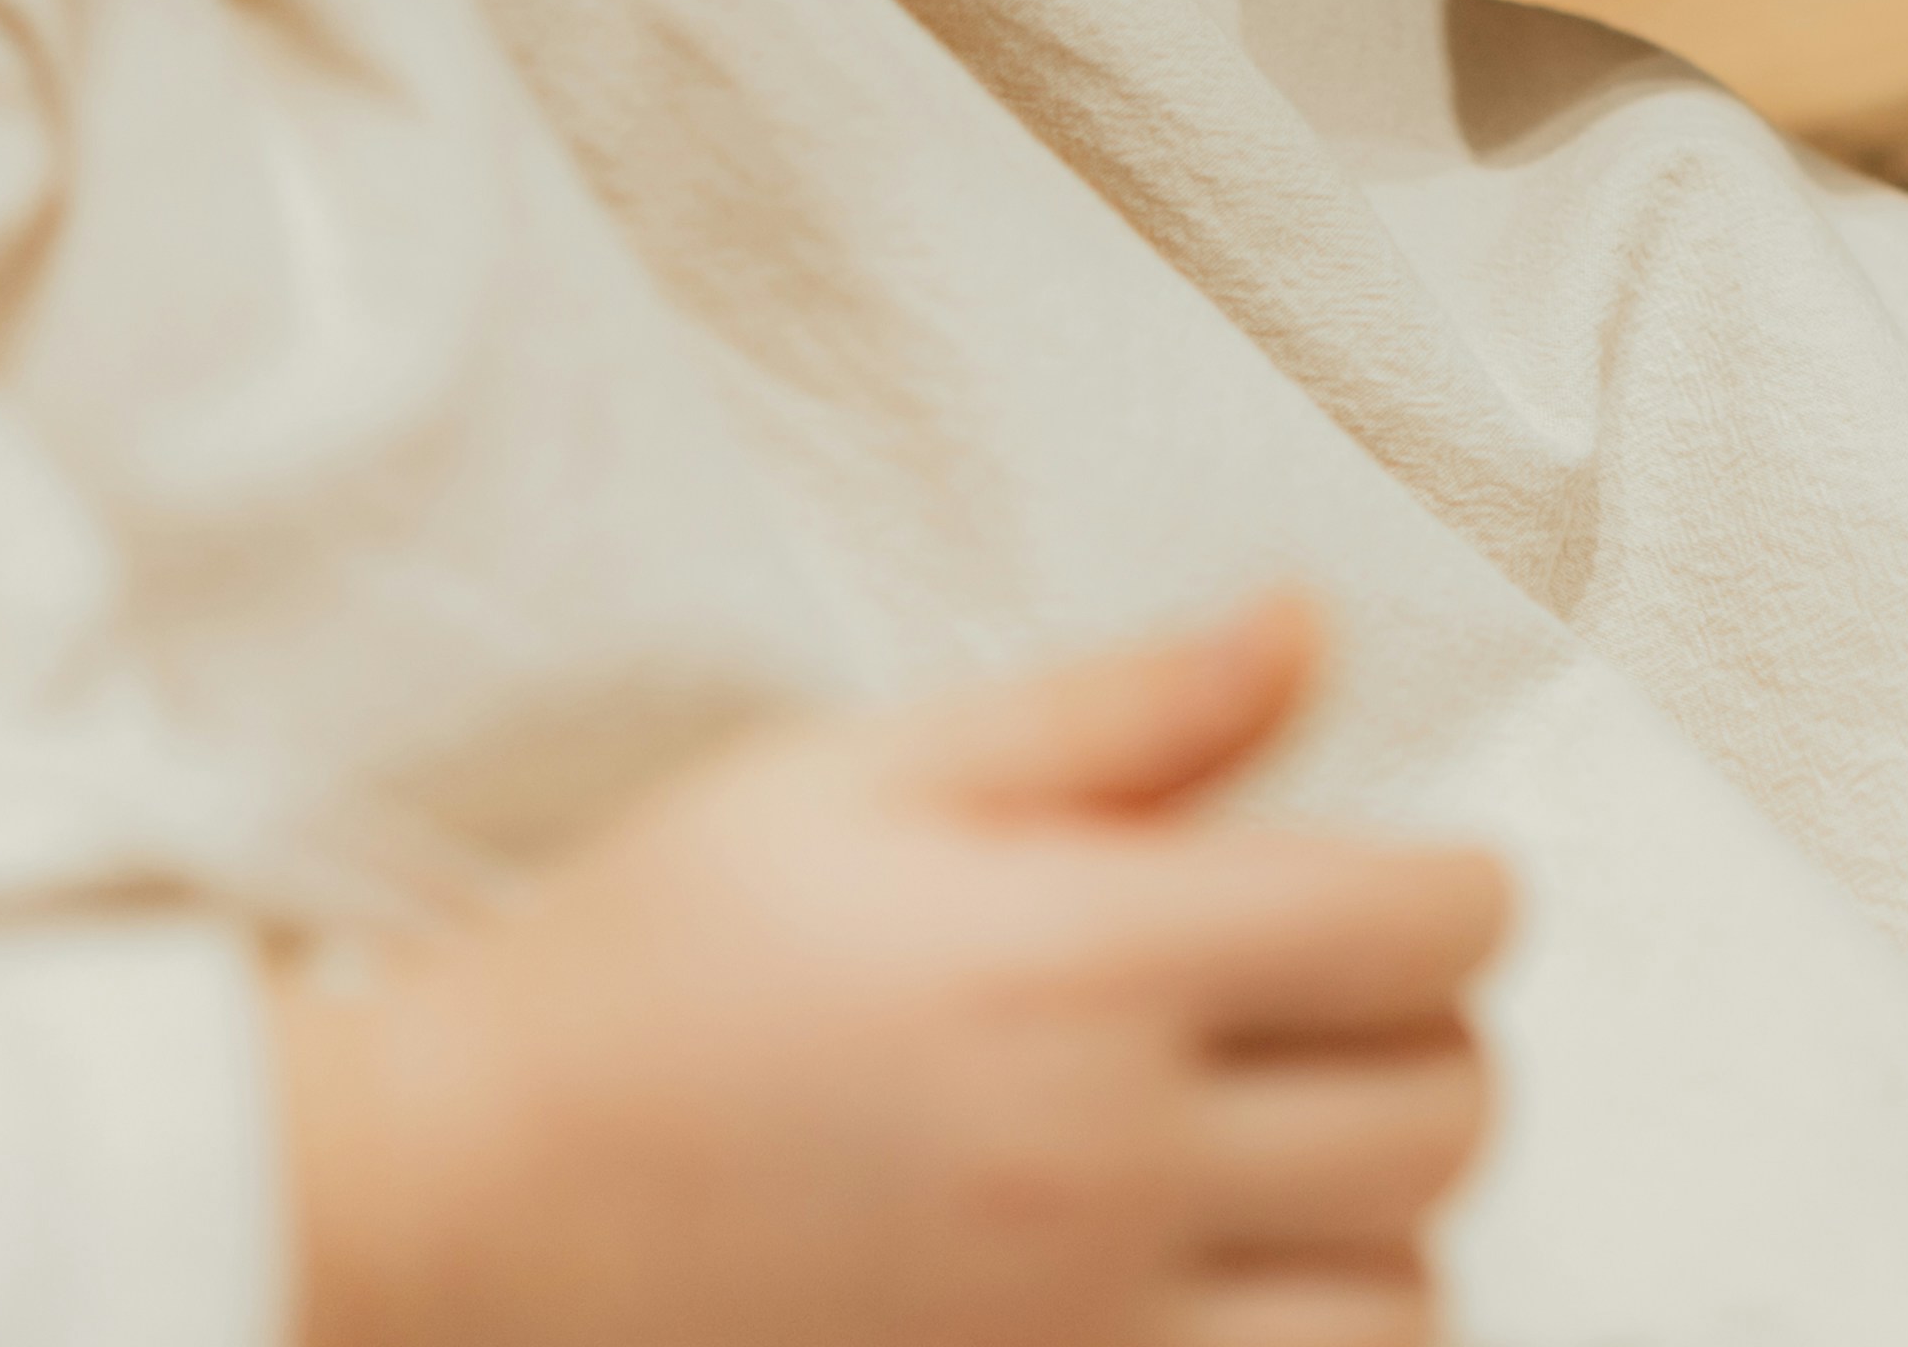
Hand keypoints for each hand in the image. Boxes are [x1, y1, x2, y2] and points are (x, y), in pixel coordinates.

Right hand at [283, 597, 1504, 1346]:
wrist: (457, 1202)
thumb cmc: (650, 967)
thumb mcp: (867, 774)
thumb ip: (1120, 712)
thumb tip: (1307, 630)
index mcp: (1081, 961)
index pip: (1435, 929)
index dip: (1448, 887)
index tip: (1381, 883)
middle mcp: (1106, 1162)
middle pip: (1451, 1113)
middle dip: (1421, 1042)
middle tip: (1316, 1013)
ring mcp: (1078, 1332)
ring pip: (1404, 1302)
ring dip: (1378, 1228)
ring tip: (1274, 1170)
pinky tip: (1222, 1289)